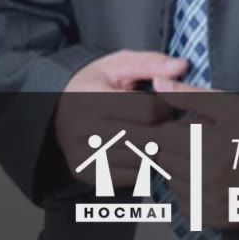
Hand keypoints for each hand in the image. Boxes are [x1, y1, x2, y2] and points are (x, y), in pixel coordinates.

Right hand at [53, 51, 186, 187]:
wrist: (56, 110)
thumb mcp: (117, 65)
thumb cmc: (93, 84)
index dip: (165, 106)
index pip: (148, 111)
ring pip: (143, 160)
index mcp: (89, 97)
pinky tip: (136, 150)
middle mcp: (82, 129)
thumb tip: (182, 66)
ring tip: (149, 135)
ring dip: (155, 149)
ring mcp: (83, 155)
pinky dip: (142, 165)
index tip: (163, 103)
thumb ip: (150, 63)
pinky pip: (133, 177)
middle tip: (162, 122)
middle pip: (148, 139)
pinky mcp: (88, 174)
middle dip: (163, 130)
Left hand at [145, 79, 238, 229]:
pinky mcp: (216, 220)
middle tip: (200, 138)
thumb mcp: (233, 105)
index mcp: (205, 148)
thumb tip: (155, 84)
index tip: (175, 124)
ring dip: (180, 167)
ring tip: (209, 157)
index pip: (156, 137)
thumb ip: (190, 95)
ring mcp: (210, 204)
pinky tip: (212, 178)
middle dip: (173, 145)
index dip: (161, 126)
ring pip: (171, 181)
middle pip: (161, 158)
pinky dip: (190, 190)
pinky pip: (185, 203)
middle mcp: (203, 180)